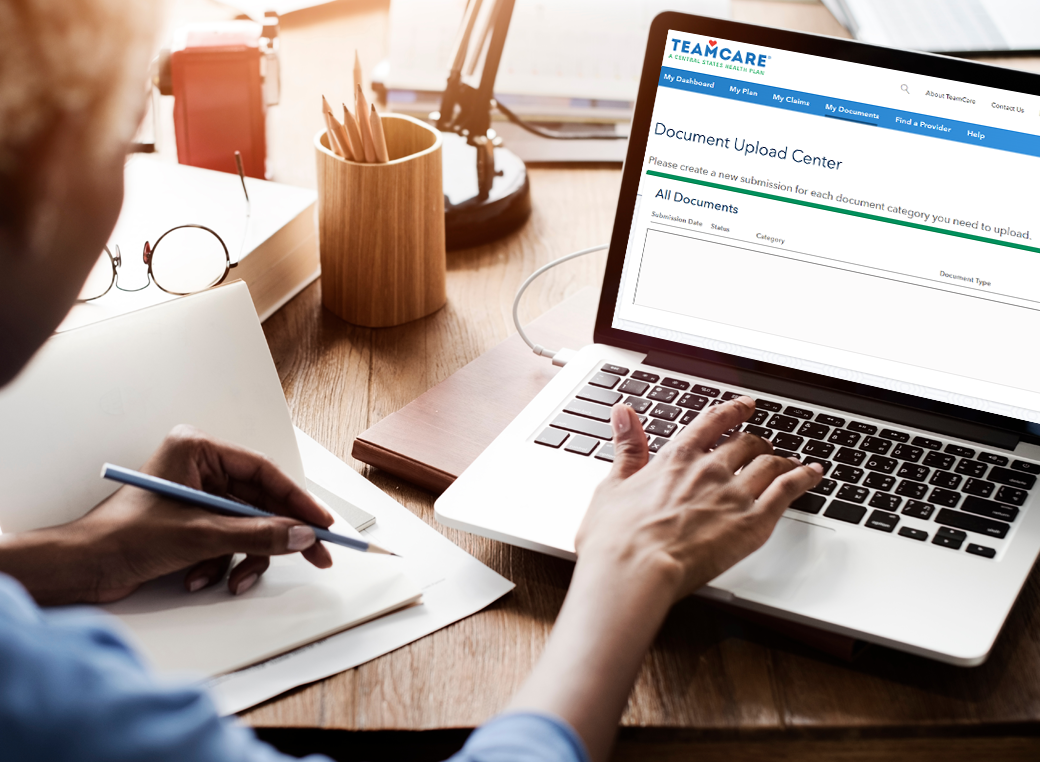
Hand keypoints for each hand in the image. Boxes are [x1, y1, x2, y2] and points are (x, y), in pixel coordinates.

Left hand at [0, 425, 333, 604]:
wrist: (80, 570)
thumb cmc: (121, 537)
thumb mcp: (200, 536)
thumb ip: (257, 534)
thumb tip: (301, 535)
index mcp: (197, 451)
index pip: (263, 472)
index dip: (297, 499)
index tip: (321, 522)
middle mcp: (199, 469)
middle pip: (260, 501)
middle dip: (278, 535)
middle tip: (314, 554)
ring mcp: (196, 497)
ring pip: (246, 526)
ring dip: (242, 557)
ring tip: (233, 580)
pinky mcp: (191, 524)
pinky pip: (227, 541)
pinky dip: (221, 564)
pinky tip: (199, 578)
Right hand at [508, 397, 822, 761]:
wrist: (634, 570)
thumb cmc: (617, 538)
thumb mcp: (613, 484)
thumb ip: (626, 446)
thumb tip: (624, 413)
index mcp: (676, 458)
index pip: (712, 422)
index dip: (732, 411)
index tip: (745, 406)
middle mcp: (709, 469)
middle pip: (745, 443)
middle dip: (757, 441)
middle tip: (763, 445)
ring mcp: (734, 494)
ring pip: (770, 463)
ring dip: (782, 459)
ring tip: (790, 461)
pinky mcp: (753, 523)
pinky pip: (787, 491)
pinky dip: (804, 478)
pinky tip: (813, 474)